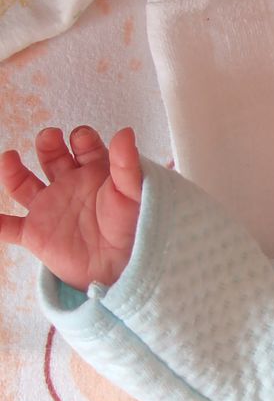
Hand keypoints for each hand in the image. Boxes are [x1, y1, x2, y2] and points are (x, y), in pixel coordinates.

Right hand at [0, 126, 142, 290]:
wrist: (124, 268)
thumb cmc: (134, 230)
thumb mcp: (133, 193)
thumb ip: (127, 164)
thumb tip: (125, 132)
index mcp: (96, 174)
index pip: (84, 146)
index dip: (81, 138)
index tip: (81, 139)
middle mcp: (71, 188)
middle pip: (53, 156)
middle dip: (49, 143)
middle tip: (50, 138)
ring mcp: (51, 209)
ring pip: (24, 184)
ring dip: (13, 170)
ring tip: (10, 158)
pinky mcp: (36, 234)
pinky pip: (7, 227)